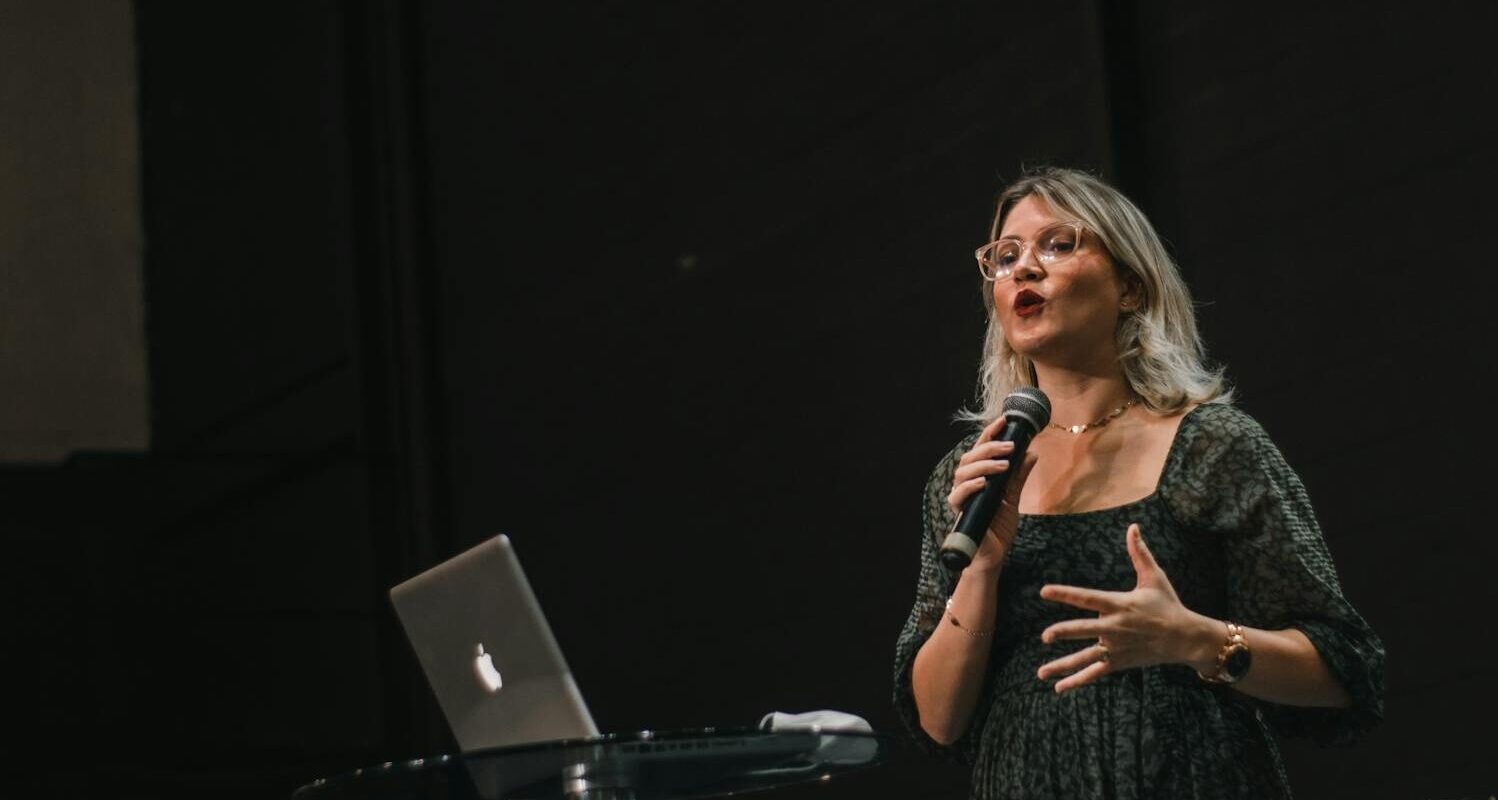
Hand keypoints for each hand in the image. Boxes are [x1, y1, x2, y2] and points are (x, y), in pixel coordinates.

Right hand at [947, 416, 1038, 571]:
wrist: (994, 555)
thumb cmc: (998, 526)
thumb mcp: (1013, 497)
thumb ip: (1019, 476)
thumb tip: (1031, 453)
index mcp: (978, 477)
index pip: (981, 450)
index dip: (990, 434)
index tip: (1005, 420)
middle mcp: (966, 484)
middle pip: (970, 457)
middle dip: (989, 448)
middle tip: (1010, 445)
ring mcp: (961, 498)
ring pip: (963, 472)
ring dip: (984, 465)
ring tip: (1004, 464)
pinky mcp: (960, 513)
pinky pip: (958, 495)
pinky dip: (970, 486)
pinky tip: (984, 483)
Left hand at [1035, 523, 1211, 692]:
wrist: (1187, 638)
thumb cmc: (1168, 605)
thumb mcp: (1154, 577)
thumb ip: (1139, 553)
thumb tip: (1133, 526)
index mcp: (1120, 604)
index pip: (1087, 597)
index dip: (1066, 594)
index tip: (1045, 591)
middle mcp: (1115, 628)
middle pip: (1085, 630)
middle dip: (1065, 633)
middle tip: (1045, 636)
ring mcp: (1116, 648)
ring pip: (1086, 658)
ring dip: (1063, 666)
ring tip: (1041, 673)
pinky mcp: (1119, 662)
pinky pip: (1095, 673)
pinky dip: (1077, 681)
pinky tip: (1059, 687)